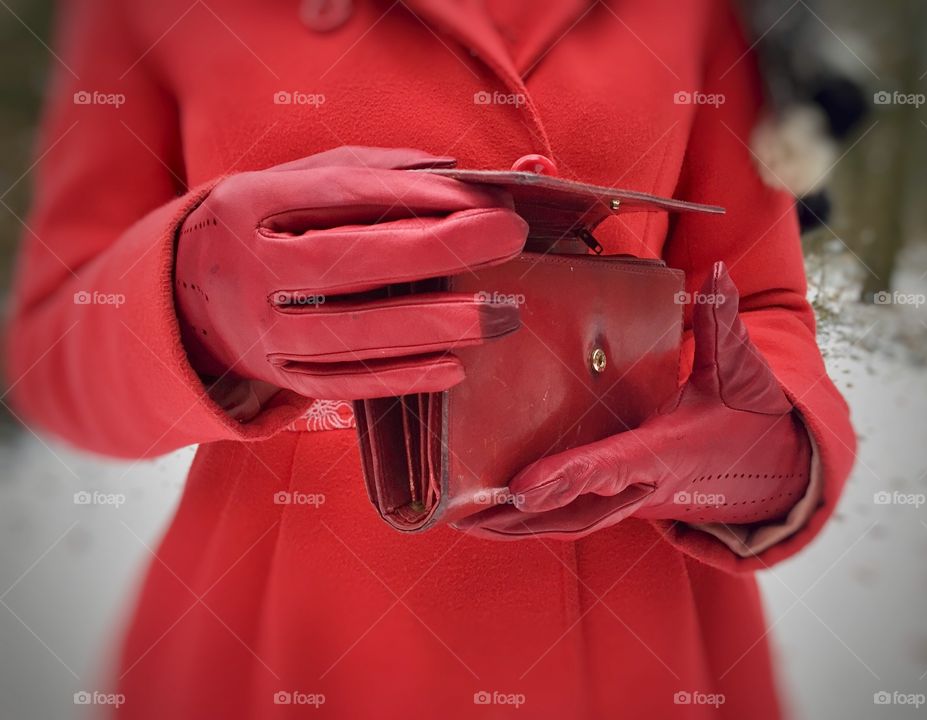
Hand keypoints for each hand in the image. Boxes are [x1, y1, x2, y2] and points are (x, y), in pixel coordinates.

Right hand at [174, 146, 527, 399]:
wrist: (183, 294)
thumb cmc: (260, 226)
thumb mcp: (290, 182)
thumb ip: (365, 170)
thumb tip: (451, 171)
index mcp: (249, 203)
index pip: (341, 191)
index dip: (416, 195)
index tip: (481, 198)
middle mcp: (248, 268)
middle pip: (349, 261)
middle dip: (437, 249)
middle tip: (508, 238)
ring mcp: (259, 330)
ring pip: (352, 333)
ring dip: (435, 325)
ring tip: (500, 314)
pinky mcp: (276, 375)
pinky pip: (343, 383)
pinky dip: (401, 376)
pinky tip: (453, 366)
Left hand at [467, 262, 811, 537]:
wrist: (774, 472)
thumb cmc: (751, 418)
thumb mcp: (740, 370)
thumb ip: (721, 323)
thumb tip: (715, 271)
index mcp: (668, 448)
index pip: (612, 463)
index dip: (568, 475)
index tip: (521, 486)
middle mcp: (646, 481)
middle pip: (579, 507)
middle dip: (524, 516)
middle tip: (469, 517)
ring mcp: (635, 498)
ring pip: (572, 522)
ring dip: (519, 528)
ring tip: (466, 524)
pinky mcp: (626, 502)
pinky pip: (577, 520)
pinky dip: (537, 525)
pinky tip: (496, 522)